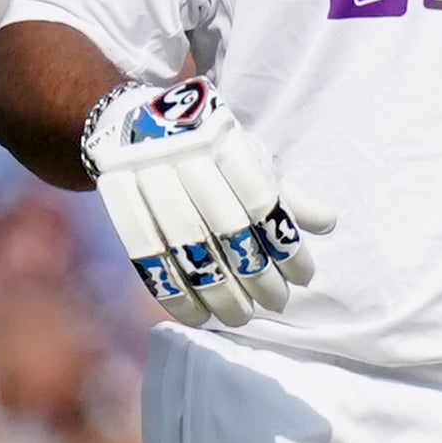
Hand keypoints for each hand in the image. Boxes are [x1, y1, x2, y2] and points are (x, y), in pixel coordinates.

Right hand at [81, 75, 332, 328]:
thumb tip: (326, 223)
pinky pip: (143, 252)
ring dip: (216, 291)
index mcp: (224, 138)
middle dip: (255, 274)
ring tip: (240, 317)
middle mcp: (184, 152)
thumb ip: (286, 194)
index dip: (285, 244)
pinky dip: (171, 292)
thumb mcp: (251, 160)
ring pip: (185, 242)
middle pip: (225, 226)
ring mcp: (146, 171)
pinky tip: (196, 317)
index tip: (303, 278)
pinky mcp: (115, 192)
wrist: (135, 124)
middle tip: (276, 303)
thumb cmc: (209, 151)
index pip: (262, 201)